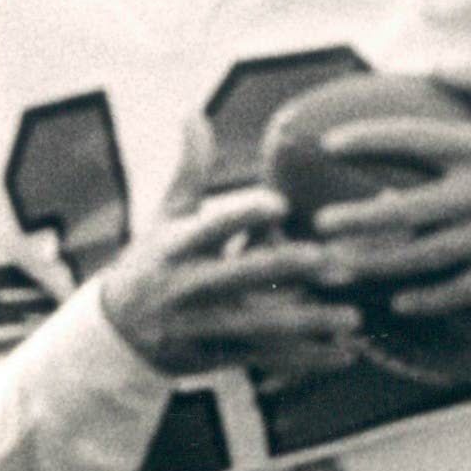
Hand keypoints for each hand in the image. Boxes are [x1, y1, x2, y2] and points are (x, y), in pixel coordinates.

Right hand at [100, 125, 359, 379]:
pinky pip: (266, 358)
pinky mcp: (216, 357)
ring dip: (308, 324)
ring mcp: (201, 326)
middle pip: (240, 276)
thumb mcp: (165, 217)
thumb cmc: (153, 261)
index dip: (244, 216)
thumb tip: (194, 112)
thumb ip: (190, 170)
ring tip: (354, 317)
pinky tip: (346, 354)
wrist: (116, 333)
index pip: (211, 227)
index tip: (281, 203)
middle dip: (285, 270)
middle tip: (330, 260)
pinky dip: (306, 359)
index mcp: (176, 246)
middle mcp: (186, 286)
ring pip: (259, 326)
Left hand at [305, 62, 470, 318]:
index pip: (416, 140)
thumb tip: (429, 64)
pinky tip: (398, 302)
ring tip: (342, 266)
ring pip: (429, 255)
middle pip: (410, 209)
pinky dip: (431, 298)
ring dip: (381, 263)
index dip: (370, 140)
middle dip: (359, 219)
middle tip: (318, 224)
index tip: (330, 143)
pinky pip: (466, 288)